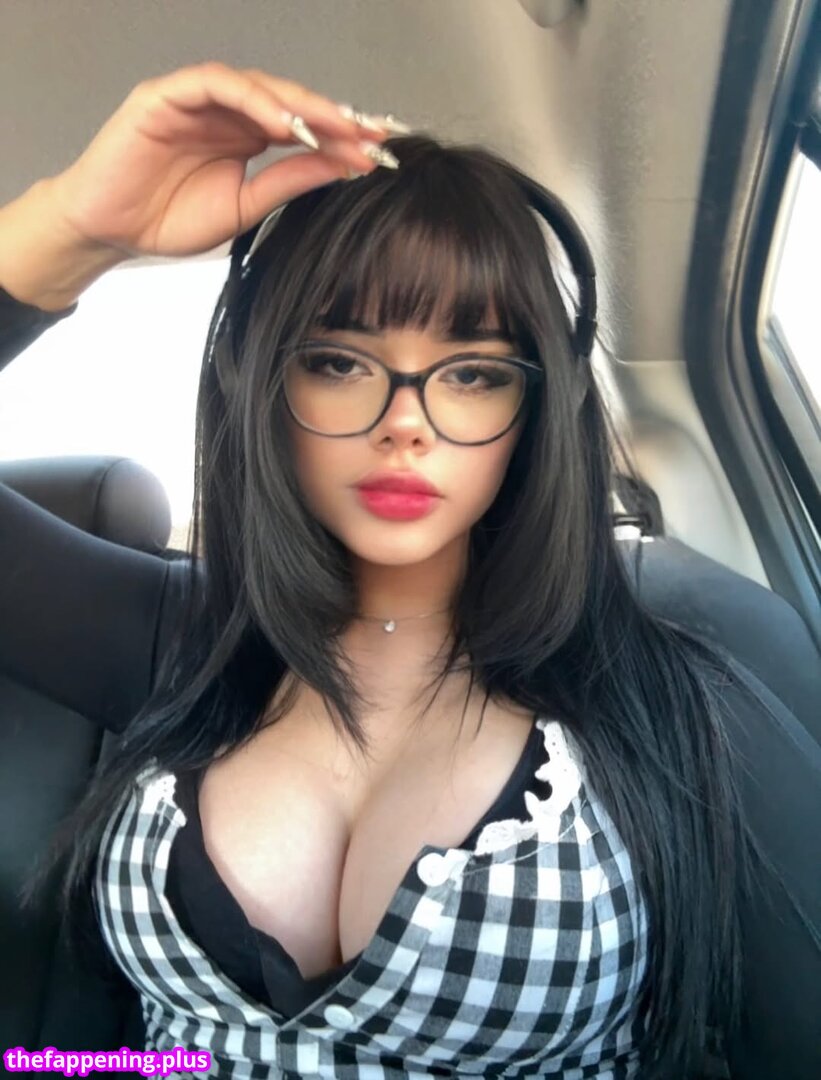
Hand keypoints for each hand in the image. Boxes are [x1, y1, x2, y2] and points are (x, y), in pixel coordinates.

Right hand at [44, 61, 396, 259]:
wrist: (113, 232)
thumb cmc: (169, 220)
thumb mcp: (244, 207)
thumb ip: (287, 182)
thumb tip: (341, 166)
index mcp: (247, 137)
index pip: (302, 128)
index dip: (341, 136)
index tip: (380, 151)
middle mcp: (227, 112)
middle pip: (289, 102)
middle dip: (333, 117)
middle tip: (372, 133)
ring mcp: (197, 100)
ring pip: (258, 86)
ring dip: (300, 105)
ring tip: (336, 128)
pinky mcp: (166, 95)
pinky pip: (215, 83)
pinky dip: (253, 98)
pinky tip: (283, 121)